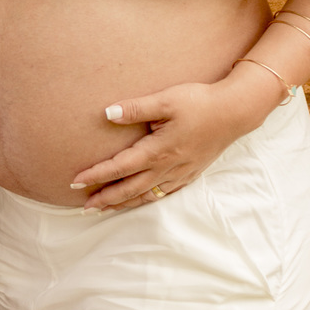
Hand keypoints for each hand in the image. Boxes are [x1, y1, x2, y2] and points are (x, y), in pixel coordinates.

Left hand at [69, 76, 269, 211]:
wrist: (234, 112)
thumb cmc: (199, 103)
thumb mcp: (165, 100)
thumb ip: (135, 108)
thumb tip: (107, 114)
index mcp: (158, 151)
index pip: (120, 168)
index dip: (96, 176)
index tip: (75, 182)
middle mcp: (167, 168)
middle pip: (130, 189)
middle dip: (106, 198)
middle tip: (83, 207)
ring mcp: (180, 174)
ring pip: (146, 196)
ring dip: (123, 203)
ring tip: (104, 208)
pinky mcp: (190, 174)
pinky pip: (163, 194)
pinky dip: (146, 200)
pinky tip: (139, 200)